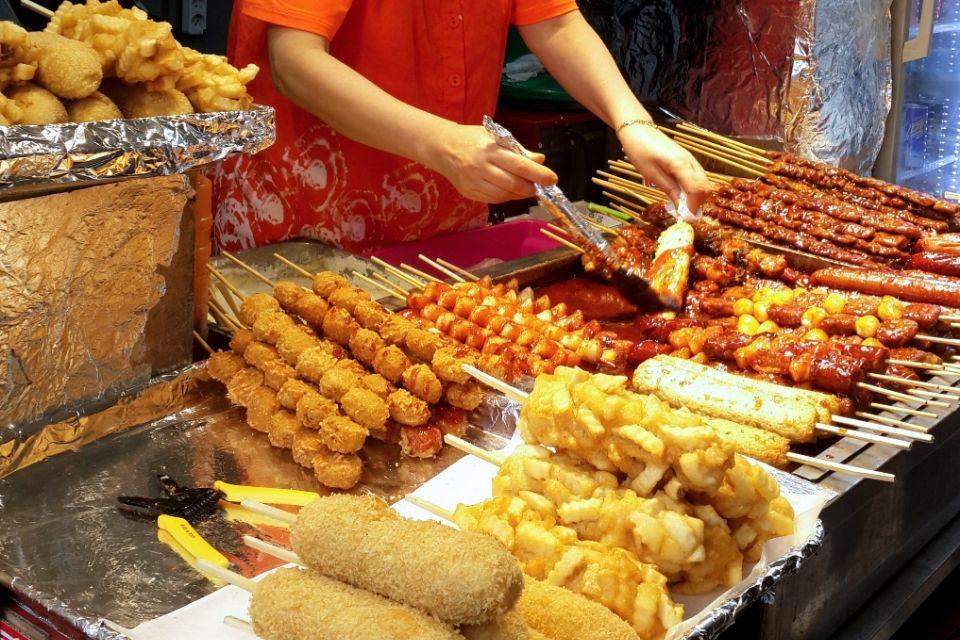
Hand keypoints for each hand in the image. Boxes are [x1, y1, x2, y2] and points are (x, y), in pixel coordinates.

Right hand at [427, 124, 557, 203]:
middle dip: (530, 187)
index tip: (552, 179)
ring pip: (504, 195)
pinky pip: (493, 199)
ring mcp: (473, 182)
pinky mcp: (469, 193)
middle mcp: (481, 167)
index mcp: (490, 150)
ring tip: (527, 189)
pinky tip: (511, 192)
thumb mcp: (495, 136)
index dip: (538, 174)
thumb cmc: (472, 139)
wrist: (442, 148)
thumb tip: (540, 160)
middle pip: (513, 184)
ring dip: (520, 194)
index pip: (519, 165)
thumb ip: (518, 150)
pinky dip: (506, 197)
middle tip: (540, 187)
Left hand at [618, 123, 712, 211]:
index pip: (697, 190)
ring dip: (695, 196)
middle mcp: (691, 161)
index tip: (686, 220)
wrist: (638, 129)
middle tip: (684, 215)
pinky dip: (692, 188)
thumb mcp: (651, 174)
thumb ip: (669, 189)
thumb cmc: (640, 151)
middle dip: (697, 203)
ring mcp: (690, 159)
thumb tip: (681, 207)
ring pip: (703, 182)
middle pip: (705, 187)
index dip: (694, 207)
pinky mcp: (687, 159)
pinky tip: (680, 194)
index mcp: (682, 165)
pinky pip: (696, 177)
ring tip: (681, 207)